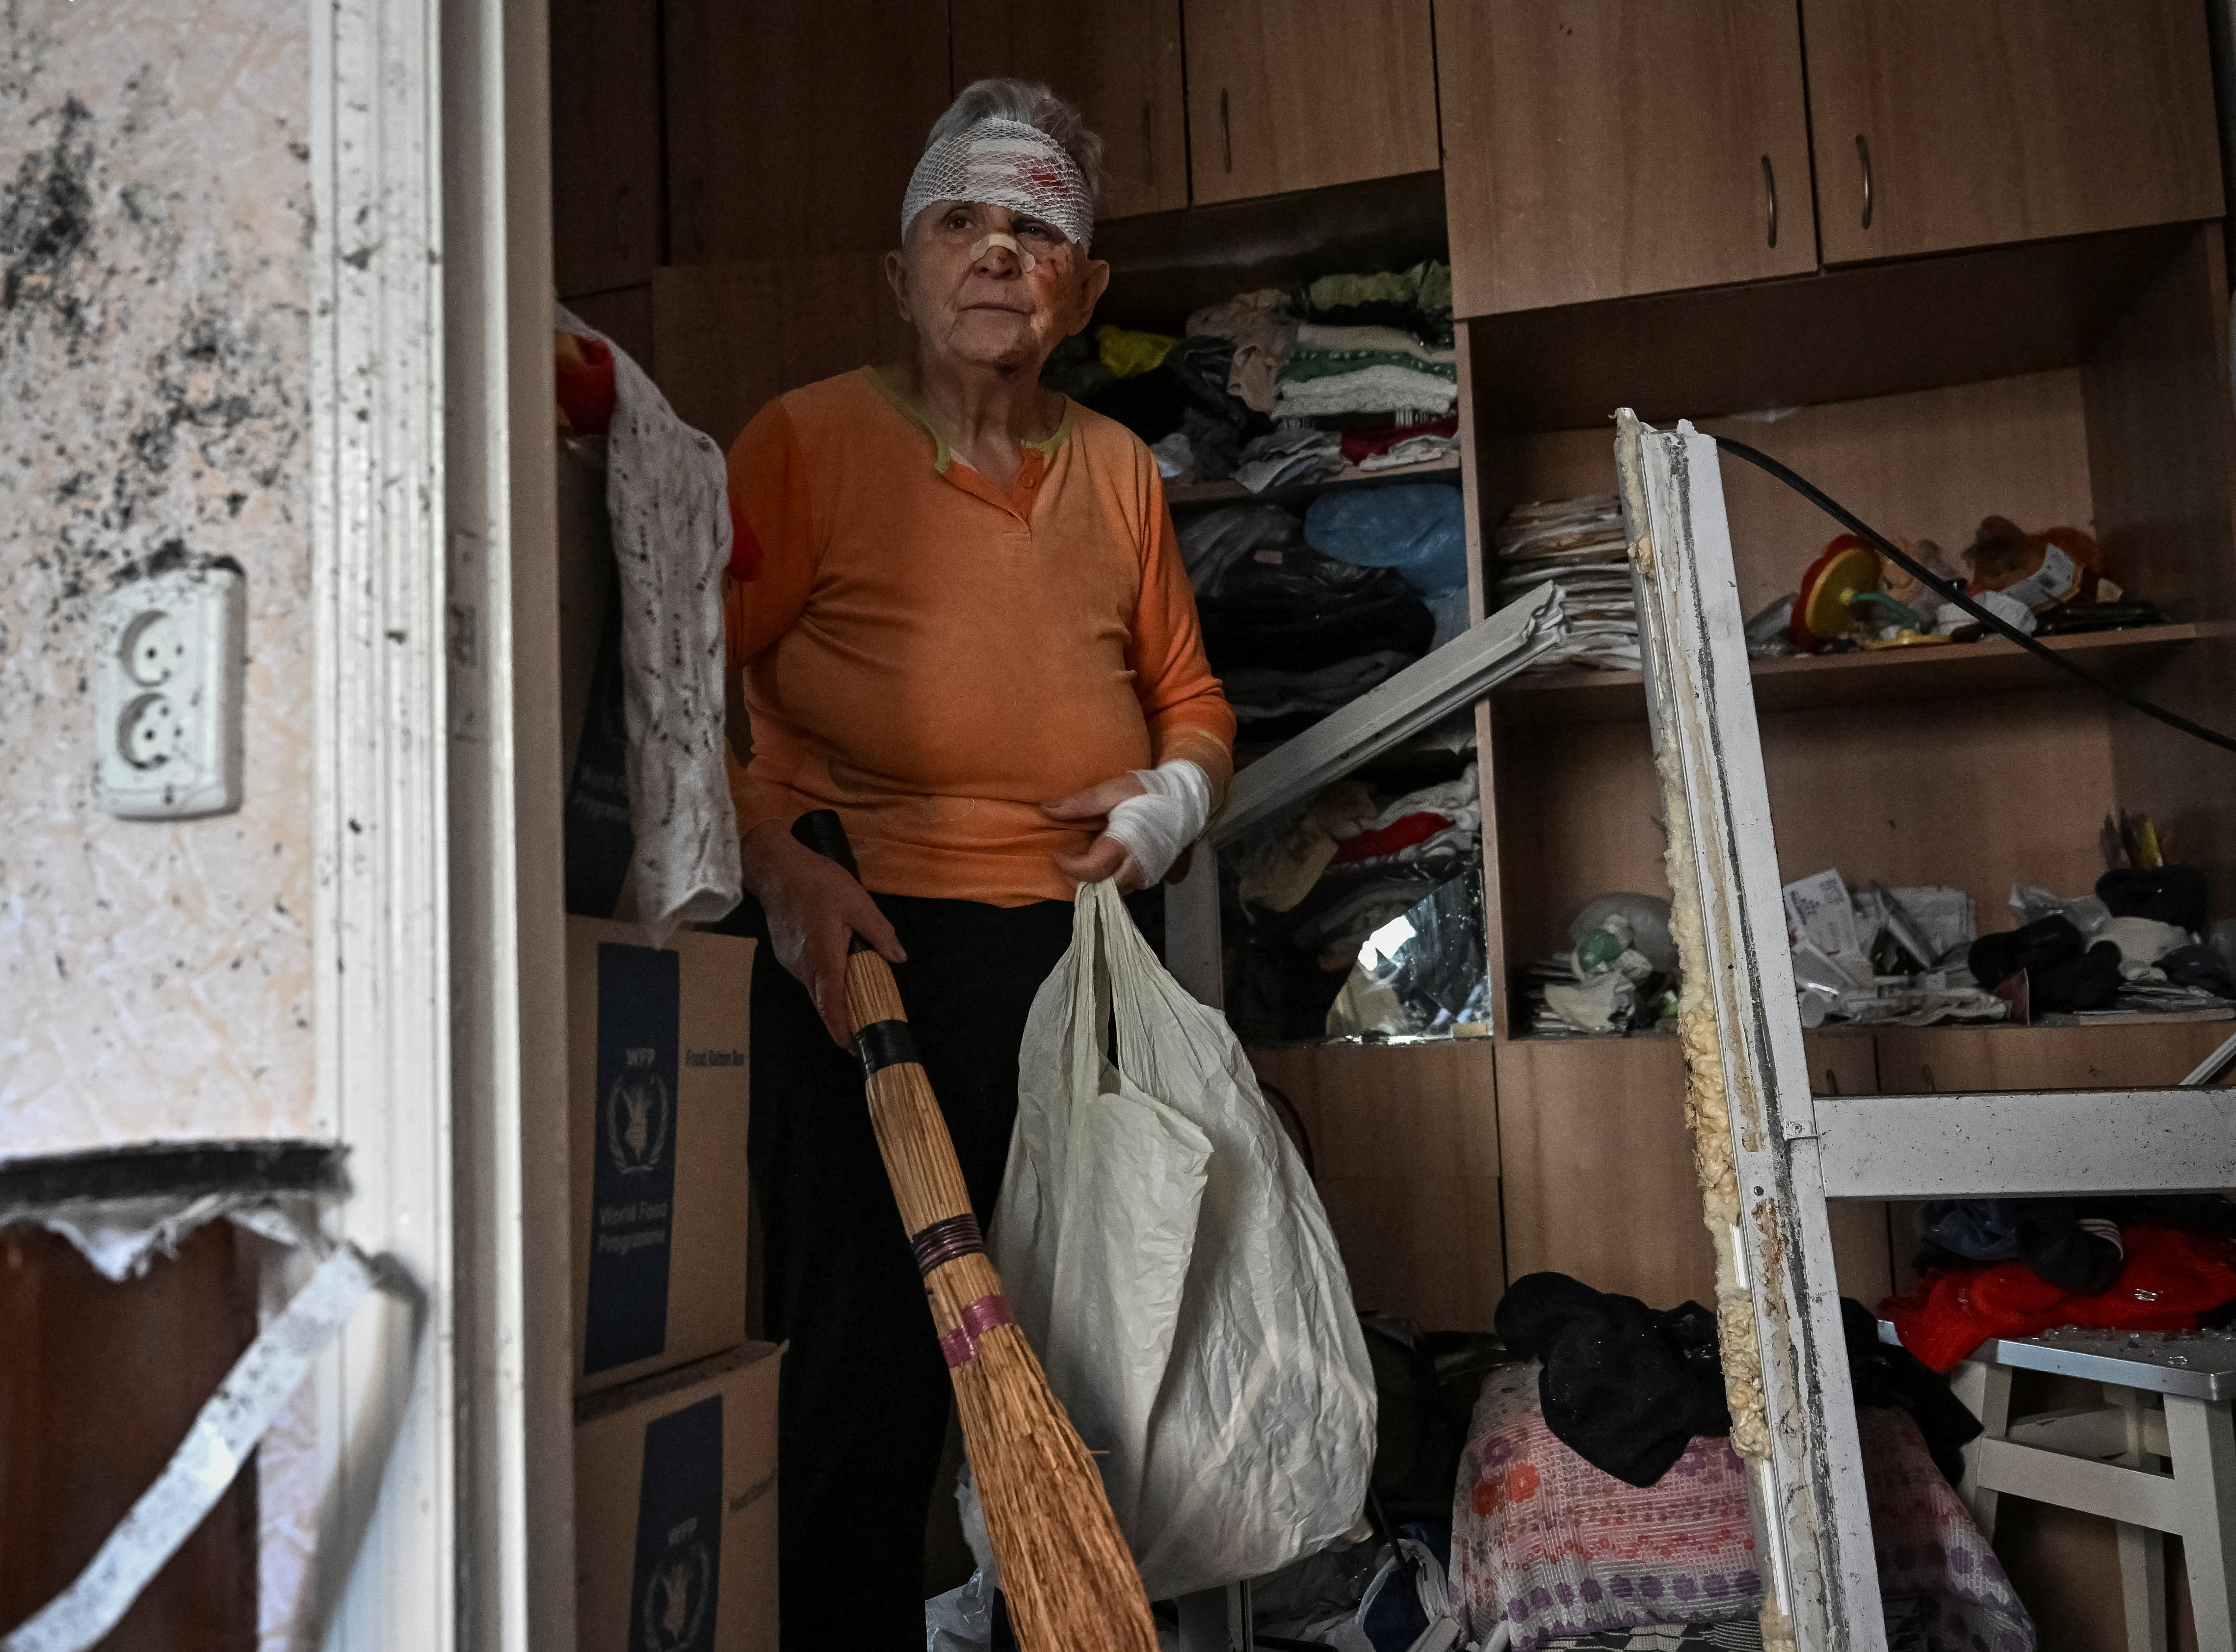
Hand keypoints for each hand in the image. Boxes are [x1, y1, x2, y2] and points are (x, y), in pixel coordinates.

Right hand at [739, 819, 905, 1044]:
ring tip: (858, 996)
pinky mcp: (785, 955)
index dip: (843, 1030)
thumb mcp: (858, 903)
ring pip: (815, 990)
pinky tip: (838, 969)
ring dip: (834, 997)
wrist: (775, 868)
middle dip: (844, 1018)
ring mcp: (790, 963)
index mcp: (823, 958)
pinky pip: (807, 976)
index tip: (855, 1048)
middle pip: (823, 1004)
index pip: (831, 1006)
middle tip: (867, 1023)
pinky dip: (823, 980)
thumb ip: (879, 933)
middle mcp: (803, 968)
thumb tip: (898, 958)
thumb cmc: (818, 883)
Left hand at [1043, 774, 1148, 893]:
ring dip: (1092, 883)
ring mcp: (1146, 876)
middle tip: (1067, 860)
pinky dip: (1108, 881)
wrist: (1186, 802)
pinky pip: (1124, 888)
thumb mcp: (1114, 790)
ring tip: (1081, 862)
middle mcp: (1137, 868)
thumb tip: (1047, 809)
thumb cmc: (1148, 793)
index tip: (1059, 853)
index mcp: (1127, 846)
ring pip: (1112, 892)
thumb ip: (1082, 803)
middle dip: (1078, 880)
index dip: (1070, 866)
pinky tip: (1100, 865)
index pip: (1093, 870)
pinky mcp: (1150, 877)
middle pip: (1100, 888)